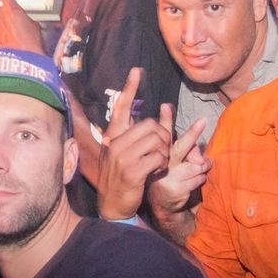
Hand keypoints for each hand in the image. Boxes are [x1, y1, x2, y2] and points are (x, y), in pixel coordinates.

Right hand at [97, 68, 172, 219]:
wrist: (113, 206)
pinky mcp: (133, 171)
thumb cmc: (120, 177)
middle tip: (163, 149)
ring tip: (159, 162)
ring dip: (165, 152)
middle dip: (163, 136)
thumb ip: (127, 136)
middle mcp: (115, 144)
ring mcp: (123, 157)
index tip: (137, 71)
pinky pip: (159, 157)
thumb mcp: (118, 154)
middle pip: (151, 125)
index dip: (130, 88)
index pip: (121, 107)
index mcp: (112, 137)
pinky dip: (163, 163)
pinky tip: (157, 170)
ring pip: (158, 140)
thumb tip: (133, 114)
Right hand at [148, 117, 209, 217]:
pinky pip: (198, 178)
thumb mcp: (172, 162)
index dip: (164, 119)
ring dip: (202, 166)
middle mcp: (161, 162)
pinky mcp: (175, 188)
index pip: (161, 132)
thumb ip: (186, 151)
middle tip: (203, 121)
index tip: (166, 106)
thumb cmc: (167, 177)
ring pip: (196, 164)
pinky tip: (195, 182)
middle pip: (181, 146)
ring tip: (200, 168)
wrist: (159, 204)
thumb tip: (202, 156)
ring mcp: (168, 175)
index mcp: (158, 152)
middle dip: (193, 133)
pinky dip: (201, 178)